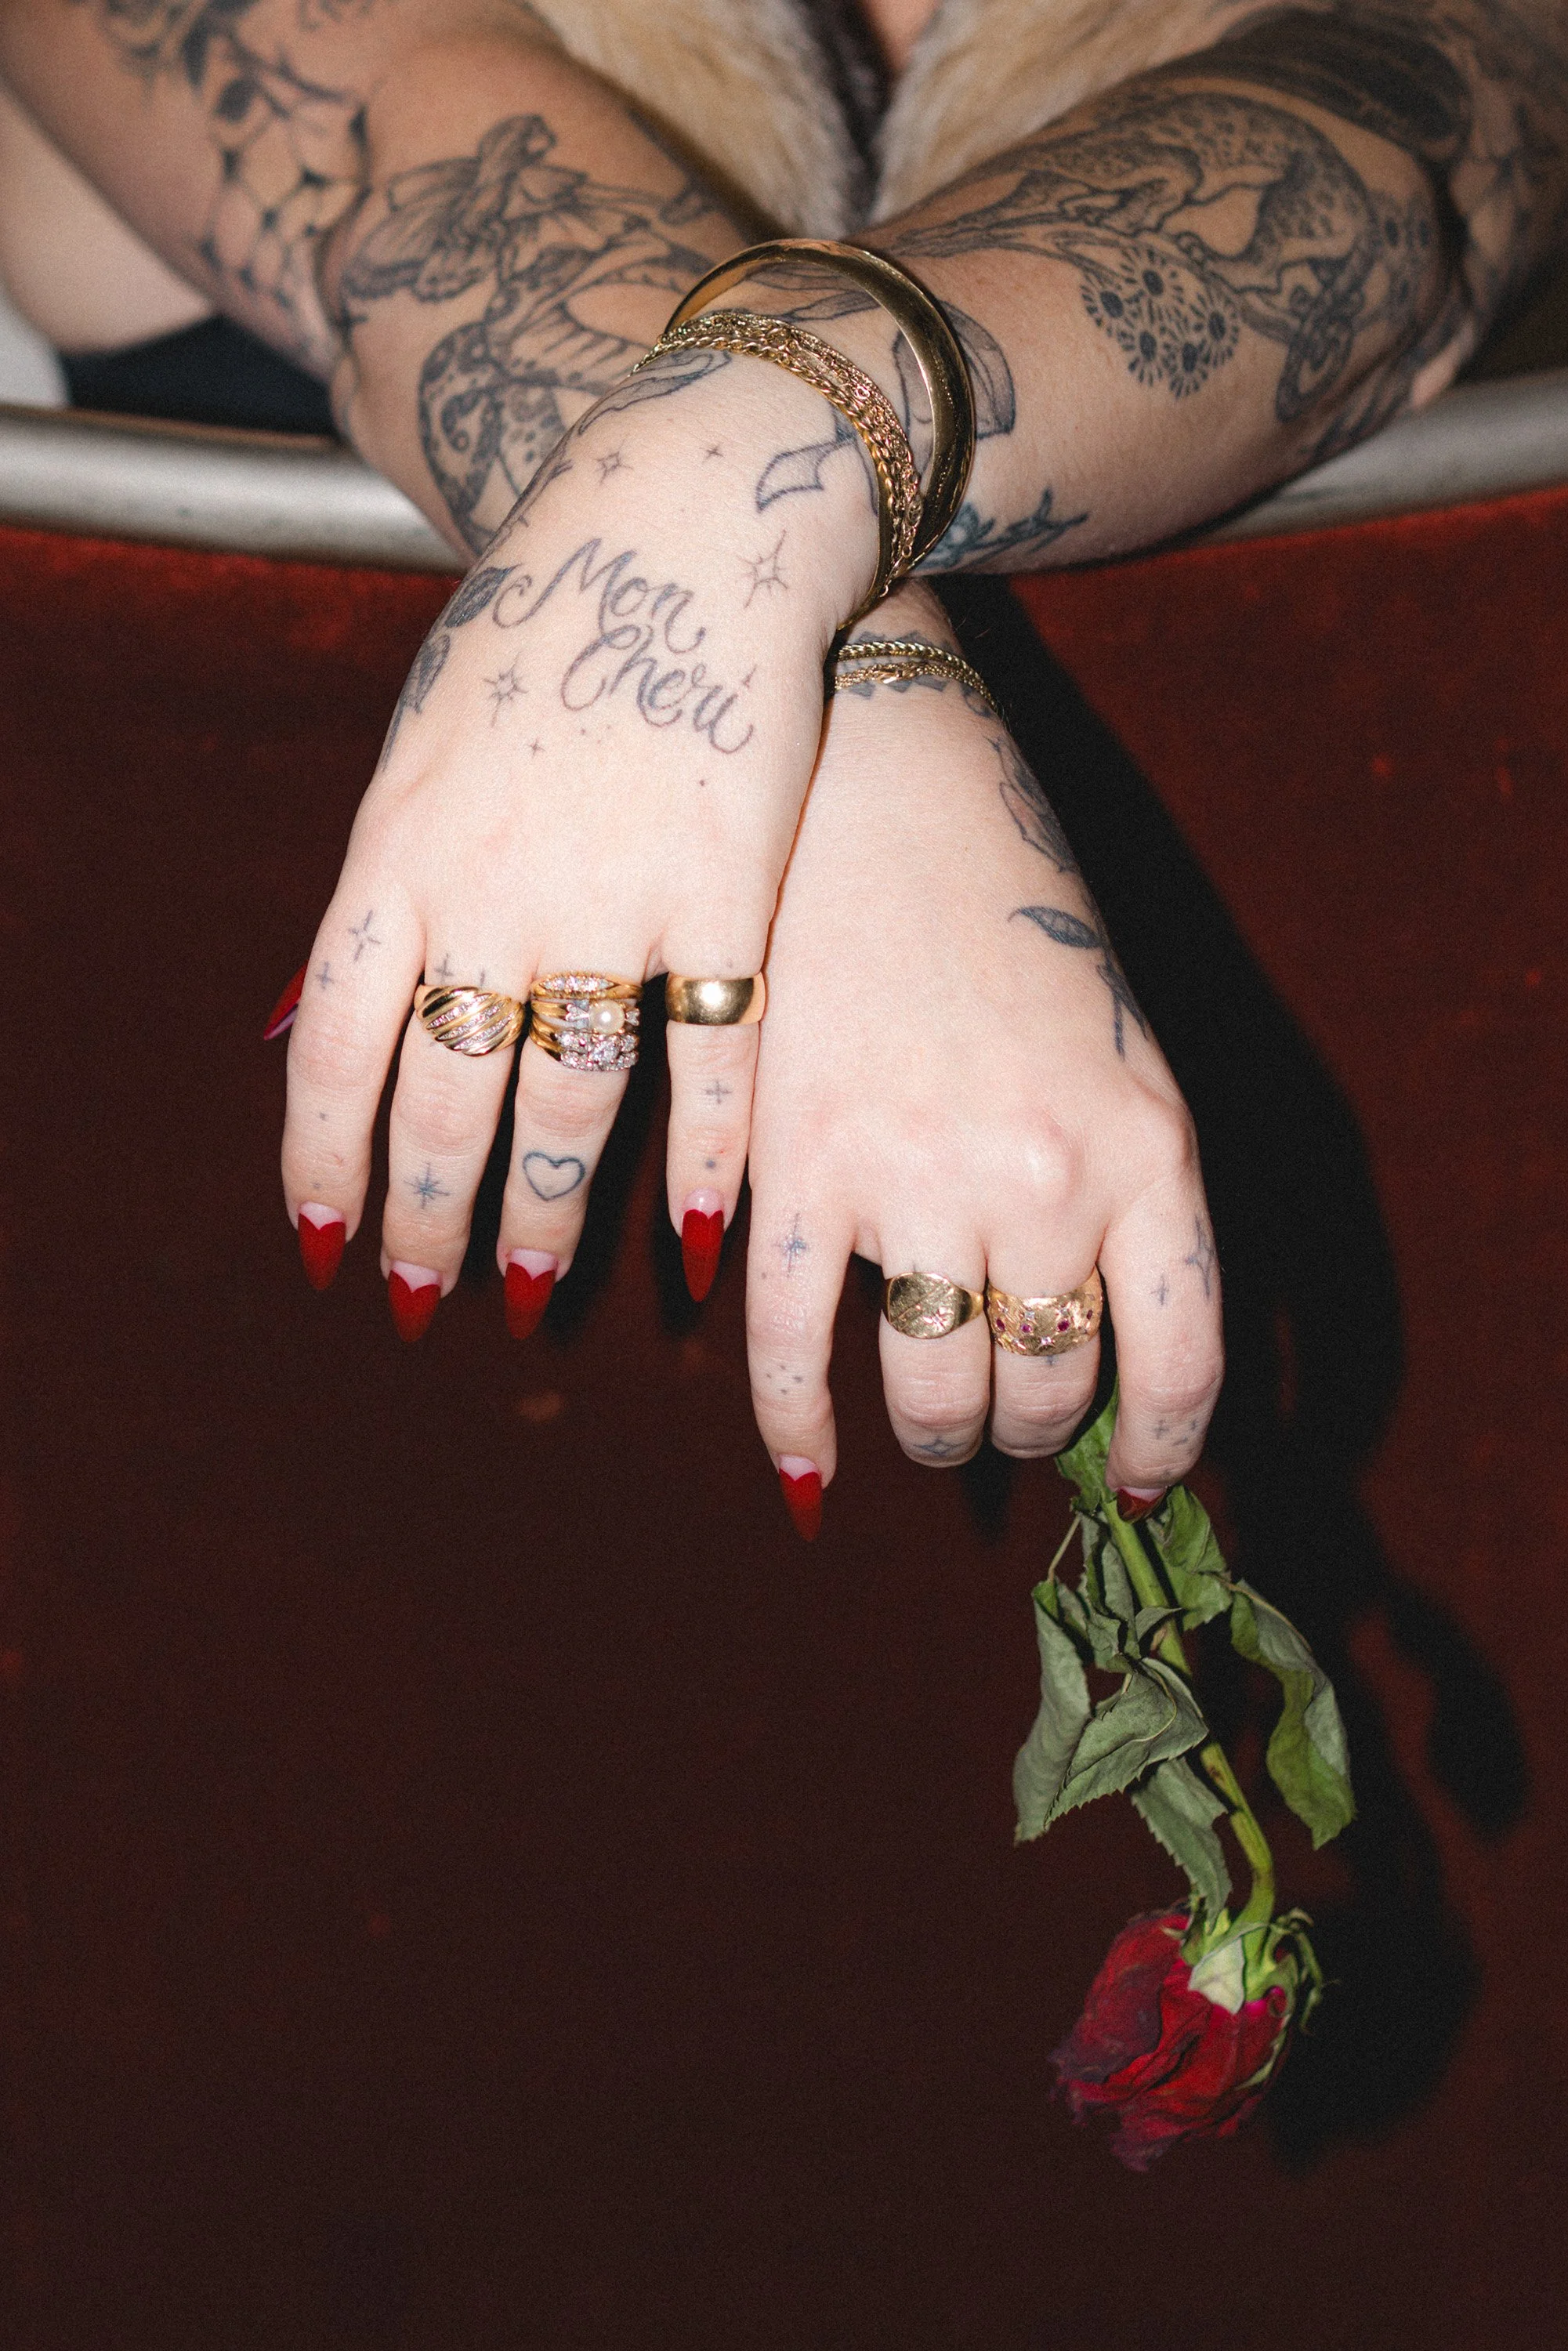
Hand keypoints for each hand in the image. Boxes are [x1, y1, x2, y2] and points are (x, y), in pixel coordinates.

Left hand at [281, 354, 877, 1330]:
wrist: (684, 519)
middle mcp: (489, 890)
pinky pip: (717, 1067)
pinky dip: (712, 1165)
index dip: (323, 1166)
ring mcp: (613, 897)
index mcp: (393, 852)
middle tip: (431, 1303)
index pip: (331, 1049)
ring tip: (538, 1287)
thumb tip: (302, 1020)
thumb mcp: (416, 752)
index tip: (325, 1249)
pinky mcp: (732, 894)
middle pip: (444, 1099)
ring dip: (553, 1213)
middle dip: (430, 1220)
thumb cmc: (540, 636)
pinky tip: (705, 1242)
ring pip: (573, 1101)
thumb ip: (375, 891)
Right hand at [743, 586, 1223, 1523]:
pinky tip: (811, 1476)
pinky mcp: (797, 1166)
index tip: (1141, 1481)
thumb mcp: (1114, 1034)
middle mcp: (1050, 1179)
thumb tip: (1091, 1332)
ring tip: (929, 1423)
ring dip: (937, 1432)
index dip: (1163, 1443)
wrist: (872, 772)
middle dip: (1031, 1426)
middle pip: (1049, 1387)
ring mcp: (920, 1179)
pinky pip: (795, 1351)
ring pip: (935, 1393)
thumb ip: (1121, 1180)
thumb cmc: (1007, 899)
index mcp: (1152, 1143)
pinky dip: (800, 1433)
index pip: (1183, 1358)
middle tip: (1006, 1418)